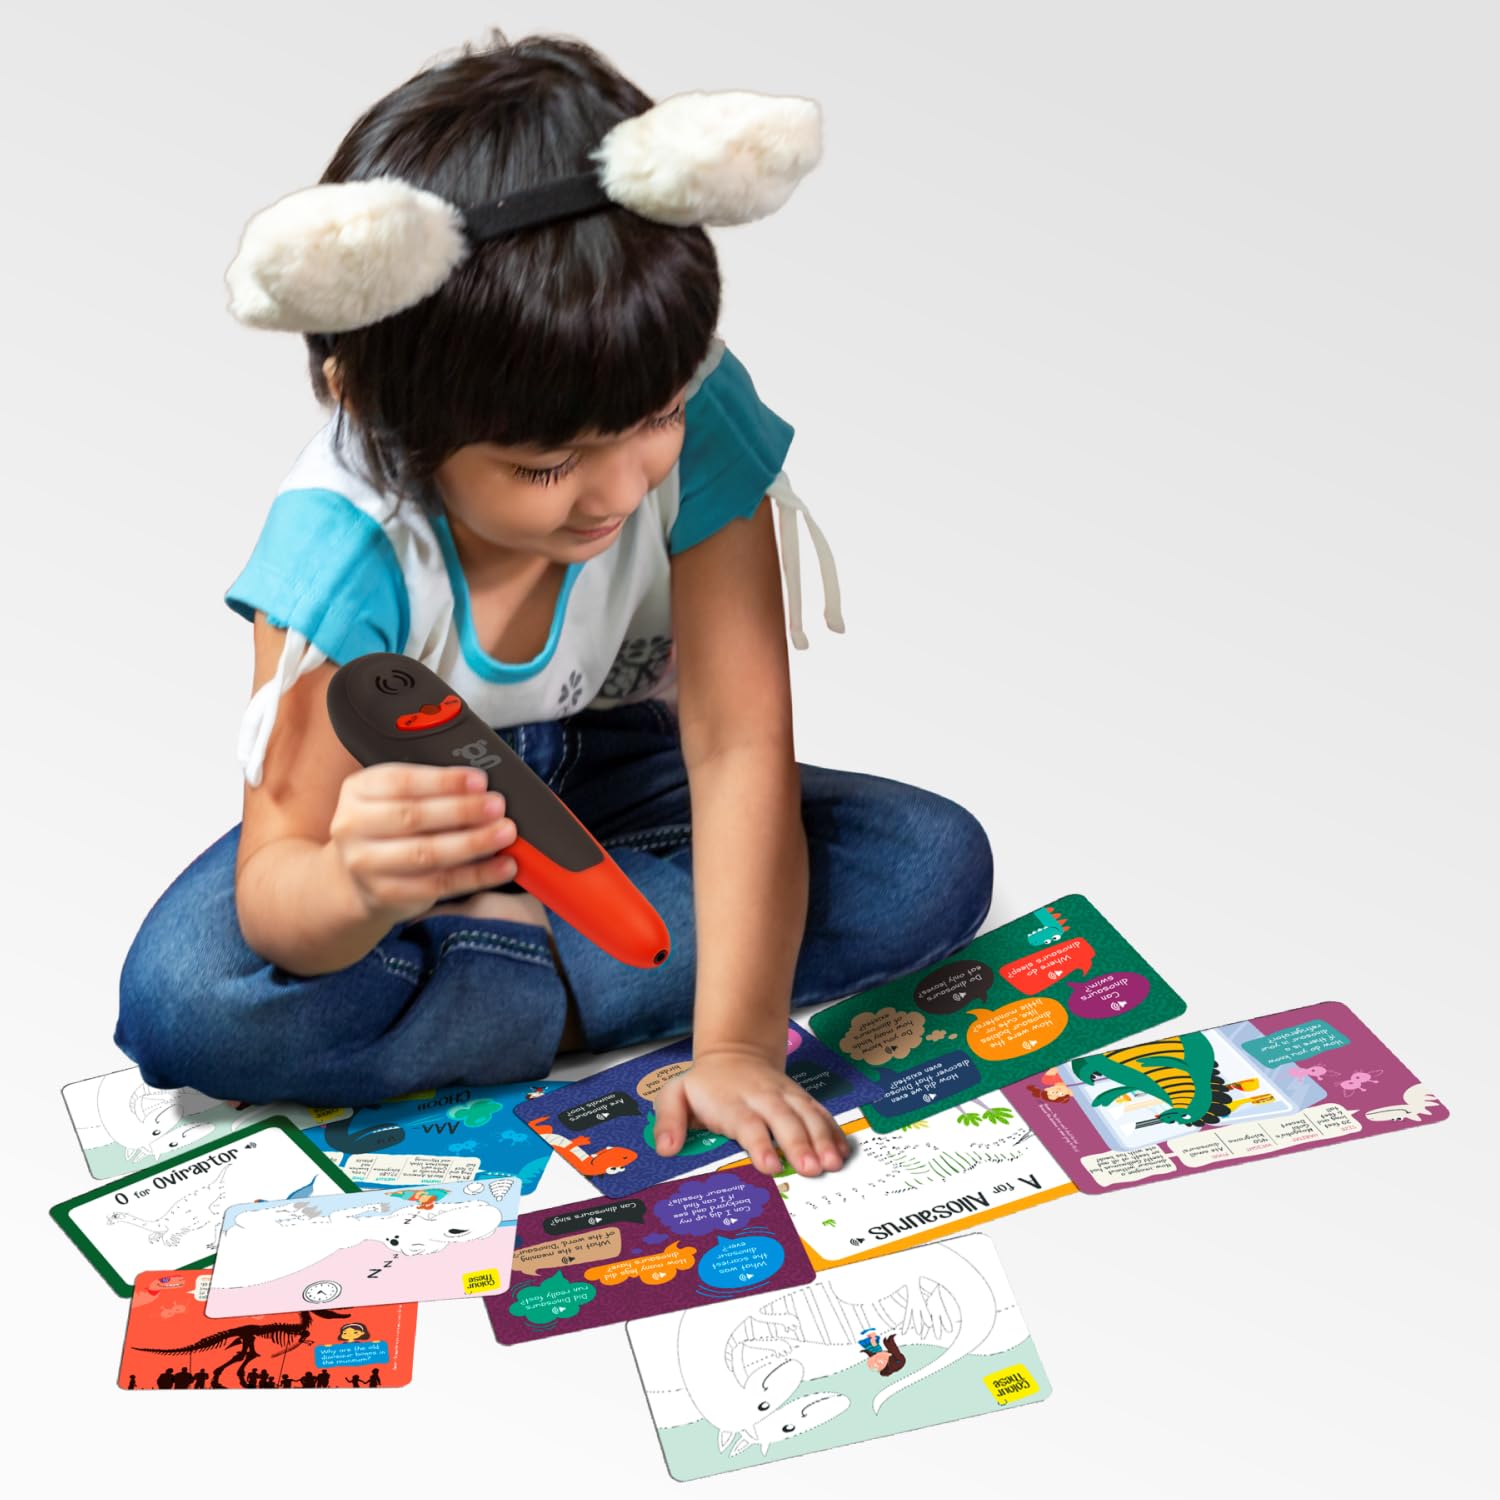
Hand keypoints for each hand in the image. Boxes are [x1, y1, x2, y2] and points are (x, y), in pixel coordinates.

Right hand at [328, 764, 518, 924]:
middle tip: (497, 806)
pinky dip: (477, 875)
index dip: (444, 781)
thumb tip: (482, 788)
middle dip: (462, 811)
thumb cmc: (390, 827)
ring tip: (505, 833)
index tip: (480, 781)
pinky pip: (439, 884)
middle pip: (414, 816)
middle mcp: (353, 825)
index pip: (402, 781)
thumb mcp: (396, 797)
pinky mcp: (386, 893)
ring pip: (426, 853)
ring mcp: (365, 863)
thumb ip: (432, 789)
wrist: (358, 877)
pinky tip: (503, 866)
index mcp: (358, 790)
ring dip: (473, 843)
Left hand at [653, 1046, 850, 1177]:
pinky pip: (820, 1114)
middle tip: (811, 1169)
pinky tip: (843, 1152)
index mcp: (731, 1102)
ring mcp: (785, 1097)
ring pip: (807, 1115)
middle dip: (799, 1145)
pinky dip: (833, 1131)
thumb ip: (668, 1121)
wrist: (735, 1053)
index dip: (759, 1143)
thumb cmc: (704, 1086)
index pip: (747, 1123)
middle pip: (784, 1120)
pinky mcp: (801, 1099)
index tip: (769, 1165)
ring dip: (822, 1139)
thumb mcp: (675, 1096)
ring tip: (833, 1163)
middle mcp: (763, 1098)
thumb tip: (666, 1149)